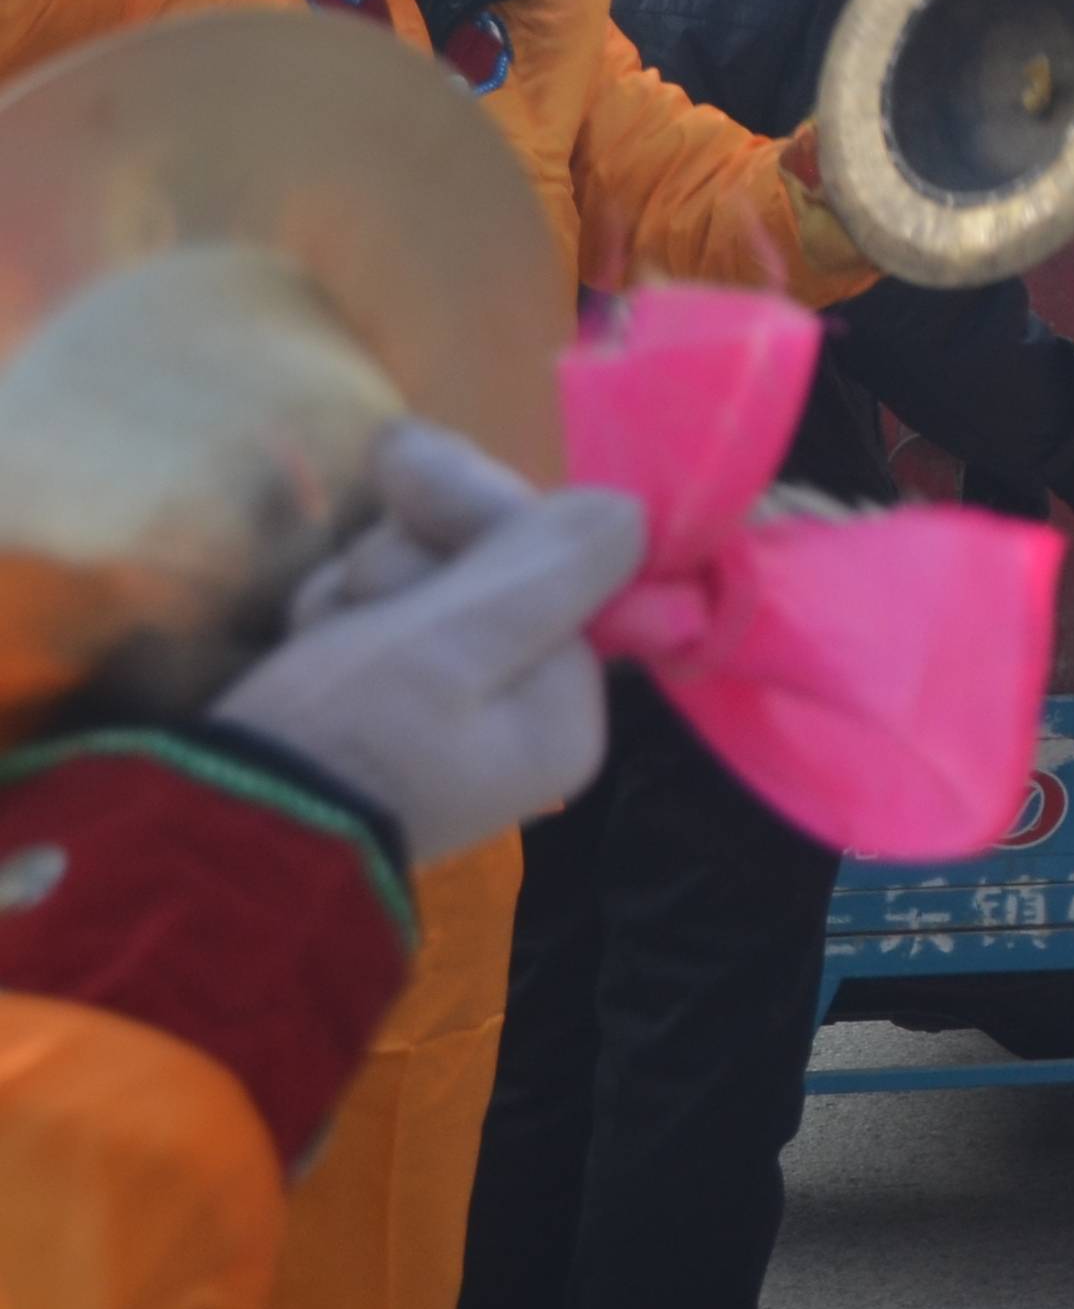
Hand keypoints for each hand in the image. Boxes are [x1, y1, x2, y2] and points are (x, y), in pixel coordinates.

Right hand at [214, 425, 644, 862]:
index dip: (476, 505)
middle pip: (486, 564)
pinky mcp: (380, 705)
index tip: (401, 475)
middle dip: (403, 557)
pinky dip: (332, 616)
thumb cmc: (345, 735)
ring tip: (321, 633)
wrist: (211, 833)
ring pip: (418, 580)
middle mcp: (520, 709)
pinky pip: (372, 620)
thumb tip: (627, 512)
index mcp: (563, 704)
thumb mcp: (456, 642)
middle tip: (354, 591)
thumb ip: (548, 569)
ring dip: (357, 586)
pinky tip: (304, 638)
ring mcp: (449, 708)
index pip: (548, 553)